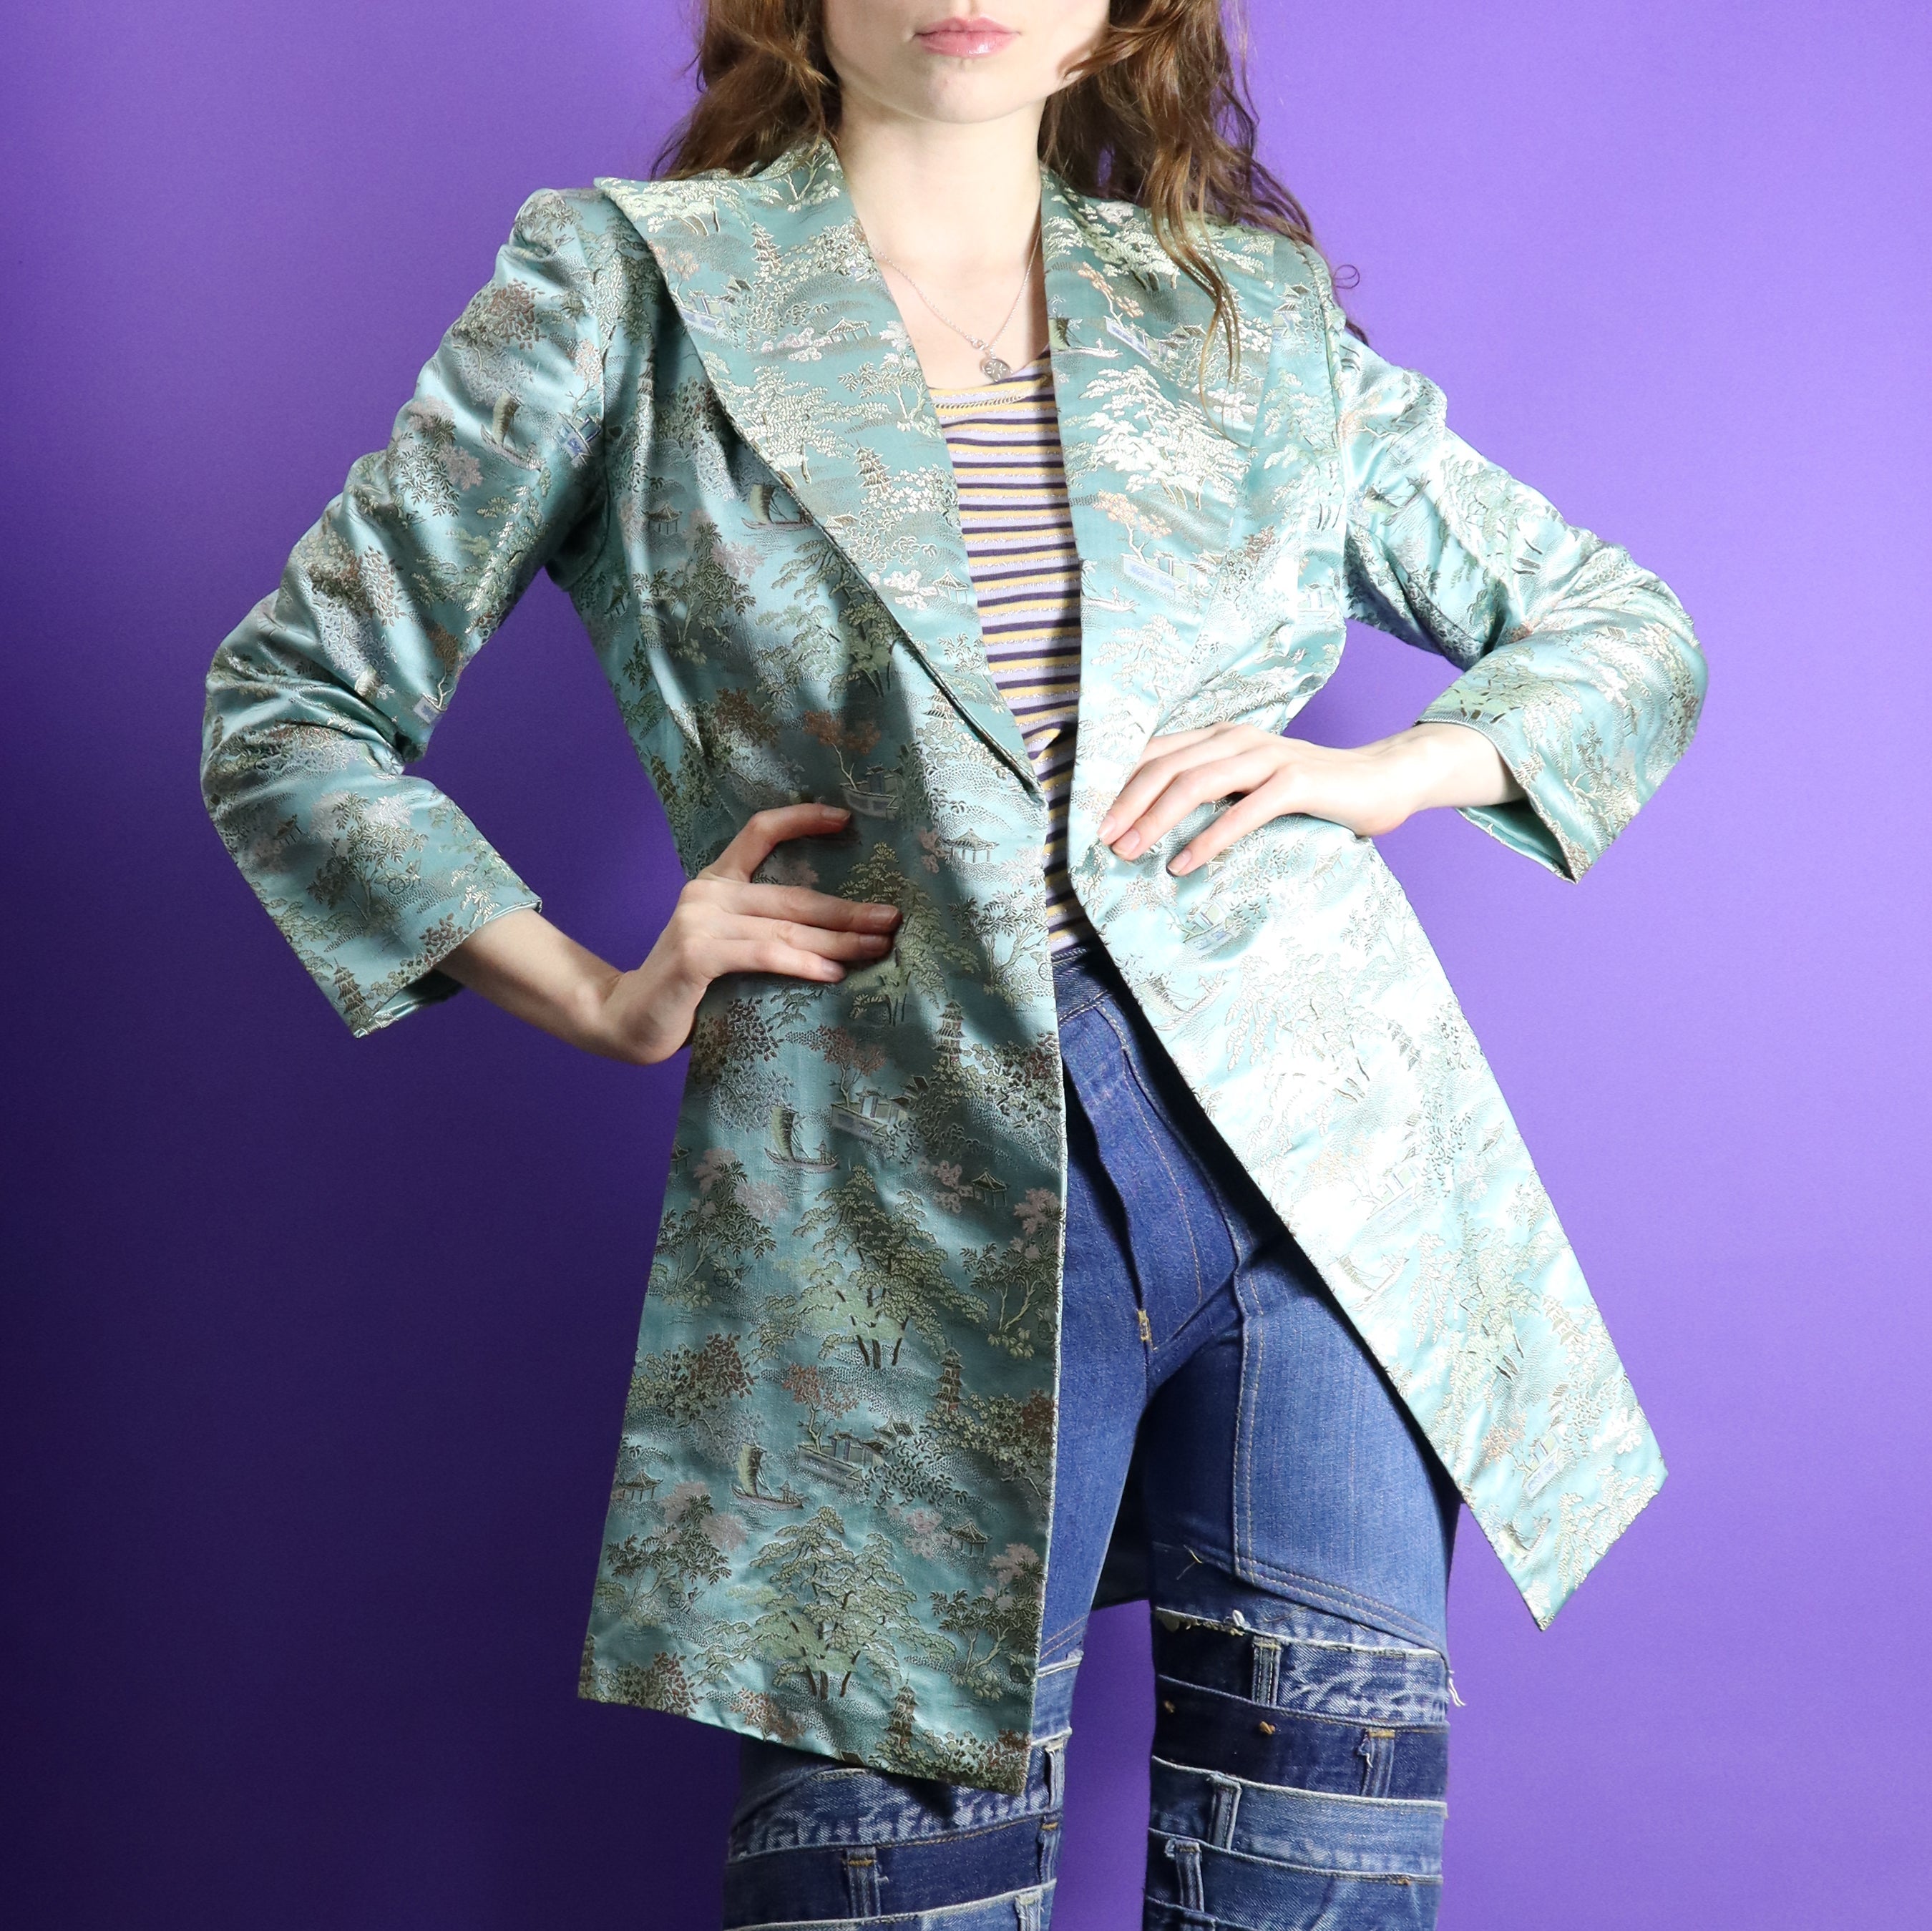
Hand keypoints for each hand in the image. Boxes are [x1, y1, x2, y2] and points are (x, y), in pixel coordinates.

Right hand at [441, 803, 898, 1064]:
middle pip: (794, 895)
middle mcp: (708, 893)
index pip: (759, 833)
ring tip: (880, 947)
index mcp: (715, 883)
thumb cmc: (686, 991)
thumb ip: (761, 932)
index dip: (802, 820)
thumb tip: (835, 938)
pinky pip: (763, 954)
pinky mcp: (697, 954)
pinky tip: (834, 972)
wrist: (627, 1021)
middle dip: (850, 909)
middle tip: (894, 918)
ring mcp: (700, 920)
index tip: (847, 820)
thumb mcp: (725, 949)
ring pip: (787, 927)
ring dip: (840, 939)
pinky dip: (802, 962)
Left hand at [1095, 721, 1522, 875]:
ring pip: (1195, 782)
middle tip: (1099, 840)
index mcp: (1220, 737)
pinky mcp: (1297, 782)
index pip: (1154, 752)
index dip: (1115, 780)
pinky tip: (1185, 864)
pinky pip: (1244, 810)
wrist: (1384, 779)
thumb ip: (1211, 795)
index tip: (1083, 813)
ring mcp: (1268, 757)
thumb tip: (1152, 827)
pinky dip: (1210, 838)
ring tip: (1130, 853)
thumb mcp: (1251, 787)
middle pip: (1165, 766)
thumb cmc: (1311, 792)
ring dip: (1156, 820)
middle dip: (1125, 803)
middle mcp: (1237, 739)